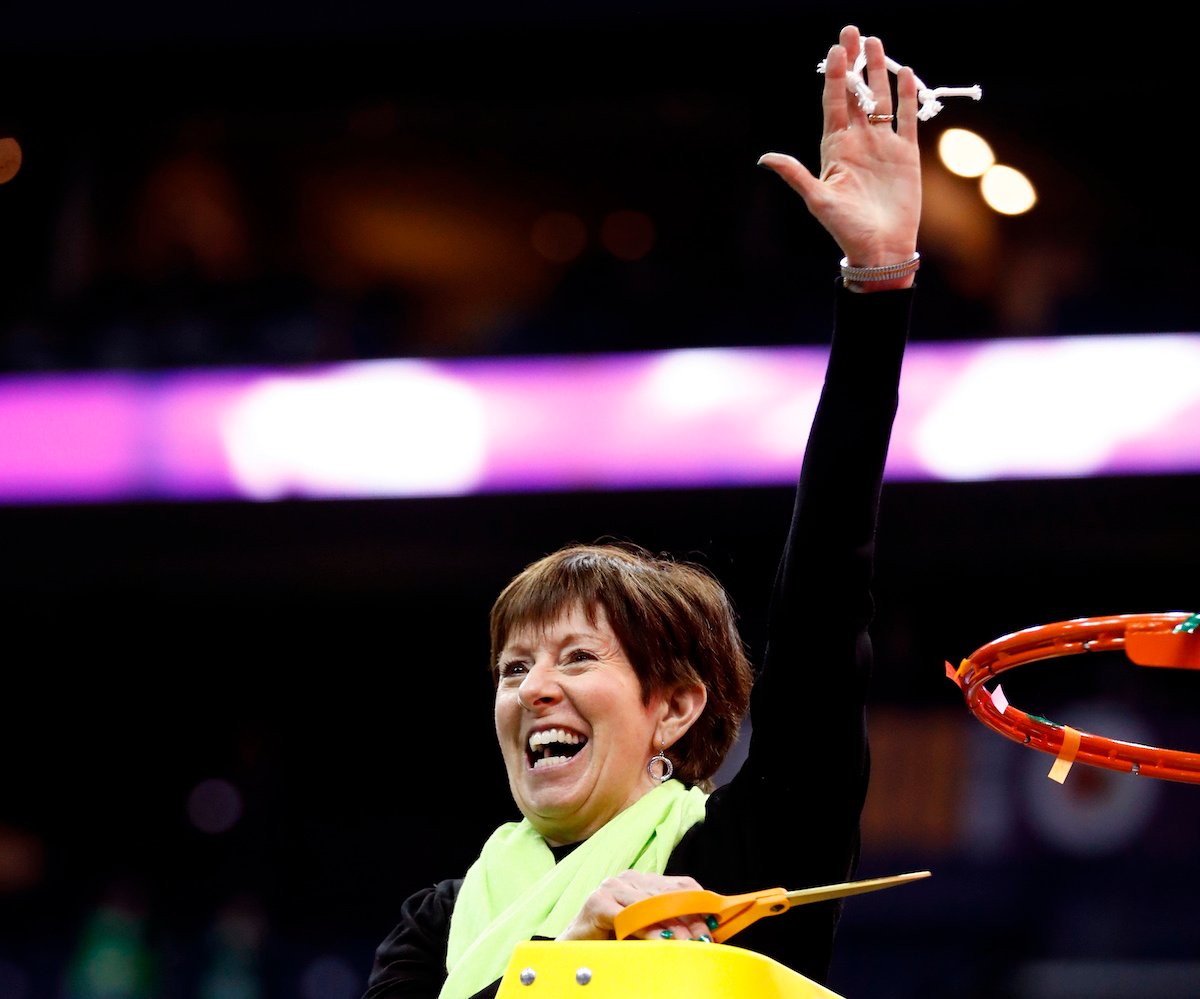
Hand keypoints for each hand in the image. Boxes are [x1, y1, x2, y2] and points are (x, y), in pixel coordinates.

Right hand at [557, 870, 714, 941]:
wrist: (573, 950)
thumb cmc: (610, 941)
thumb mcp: (645, 929)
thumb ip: (667, 924)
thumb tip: (702, 932)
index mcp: (640, 880)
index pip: (677, 884)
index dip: (698, 901)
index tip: (715, 920)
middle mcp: (627, 879)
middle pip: (666, 895)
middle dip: (688, 917)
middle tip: (705, 936)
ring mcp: (611, 887)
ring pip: (649, 905)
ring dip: (672, 926)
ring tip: (689, 942)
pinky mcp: (598, 903)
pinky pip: (629, 917)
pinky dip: (647, 930)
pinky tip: (661, 941)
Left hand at [758, 24, 921, 284]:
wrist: (880, 248)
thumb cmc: (846, 229)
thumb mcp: (818, 200)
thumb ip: (796, 175)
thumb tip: (765, 158)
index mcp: (835, 149)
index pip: (834, 104)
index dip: (834, 76)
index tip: (835, 50)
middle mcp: (858, 142)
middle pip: (855, 94)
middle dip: (854, 64)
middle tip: (852, 32)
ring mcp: (882, 145)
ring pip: (881, 100)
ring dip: (879, 72)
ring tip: (875, 43)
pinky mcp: (905, 154)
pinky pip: (906, 119)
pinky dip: (906, 97)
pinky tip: (904, 74)